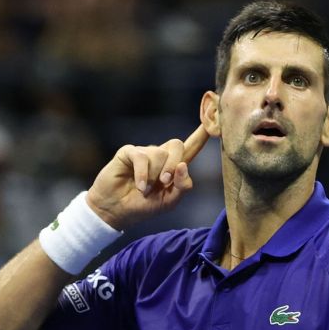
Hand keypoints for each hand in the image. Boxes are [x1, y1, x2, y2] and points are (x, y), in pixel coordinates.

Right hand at [85, 124, 208, 229]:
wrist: (116, 211)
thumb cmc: (143, 206)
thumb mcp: (168, 202)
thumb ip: (182, 187)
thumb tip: (184, 165)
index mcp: (173, 166)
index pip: (191, 147)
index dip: (201, 133)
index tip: (212, 118)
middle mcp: (160, 156)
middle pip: (177, 145)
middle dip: (174, 164)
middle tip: (164, 182)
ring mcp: (144, 152)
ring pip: (159, 153)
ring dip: (154, 175)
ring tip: (145, 189)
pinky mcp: (129, 152)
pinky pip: (142, 157)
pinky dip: (142, 174)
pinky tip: (139, 186)